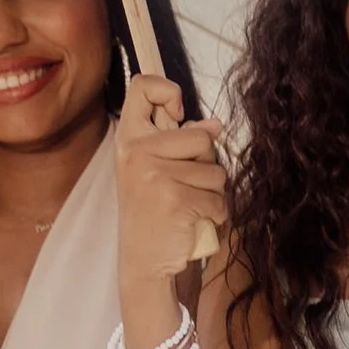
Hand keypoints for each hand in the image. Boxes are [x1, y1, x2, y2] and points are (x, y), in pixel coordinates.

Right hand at [114, 74, 227, 287]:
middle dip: (205, 165)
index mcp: (130, 139)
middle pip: (202, 137)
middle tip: (181, 187)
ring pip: (216, 171)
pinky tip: (193, 222)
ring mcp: (155, 174)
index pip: (143, 87)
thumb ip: (181, 143)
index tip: (177, 113)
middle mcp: (137, 151)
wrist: (143, 262)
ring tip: (185, 206)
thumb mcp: (157, 171)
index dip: (167, 90)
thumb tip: (215, 125)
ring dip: (211, 193)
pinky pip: (219, 198)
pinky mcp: (176, 198)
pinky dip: (215, 213)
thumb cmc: (154, 213)